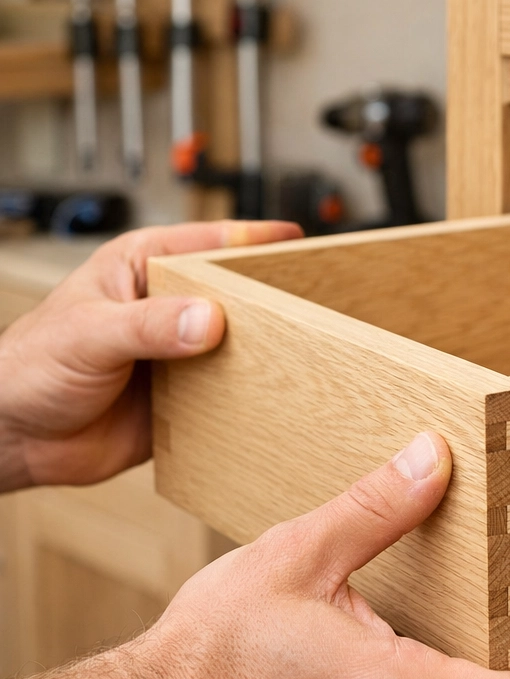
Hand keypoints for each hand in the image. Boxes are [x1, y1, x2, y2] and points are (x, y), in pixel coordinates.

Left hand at [0, 220, 300, 491]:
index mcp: (143, 268)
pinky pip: (231, 392)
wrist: (19, 438)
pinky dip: (250, 396)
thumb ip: (149, 326)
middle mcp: (168, 308)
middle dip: (271, 298)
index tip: (297, 240)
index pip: (209, 243)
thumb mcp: (90, 334)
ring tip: (303, 353)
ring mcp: (181, 353)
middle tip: (312, 303)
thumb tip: (210, 318)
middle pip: (236, 294)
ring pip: (240, 345)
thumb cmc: (31, 368)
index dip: (254, 240)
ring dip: (264, 353)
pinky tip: (271, 398)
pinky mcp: (189, 397)